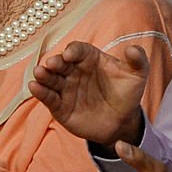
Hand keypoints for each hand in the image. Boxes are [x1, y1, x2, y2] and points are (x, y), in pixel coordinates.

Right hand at [30, 42, 147, 146]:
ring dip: (44, 75)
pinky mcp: (60, 107)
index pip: (78, 50)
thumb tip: (133, 49)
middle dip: (55, 62)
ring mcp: (66, 88)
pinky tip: (34, 87)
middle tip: (51, 64)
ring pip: (51, 79)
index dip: (74, 50)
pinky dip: (40, 92)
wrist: (122, 122)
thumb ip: (137, 61)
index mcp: (90, 58)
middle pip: (61, 63)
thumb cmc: (127, 93)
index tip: (71, 54)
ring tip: (39, 73)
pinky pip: (49, 98)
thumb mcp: (137, 76)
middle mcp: (74, 71)